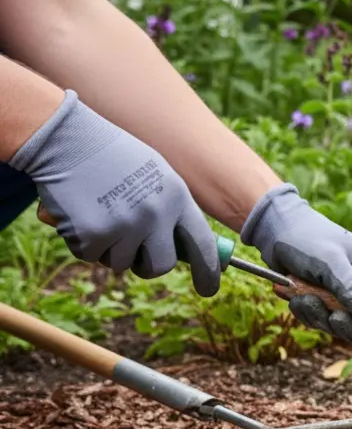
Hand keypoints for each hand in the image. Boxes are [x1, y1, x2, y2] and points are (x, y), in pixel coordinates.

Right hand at [9, 90, 219, 294]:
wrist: (65, 138)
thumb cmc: (110, 155)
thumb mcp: (154, 174)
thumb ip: (170, 208)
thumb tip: (184, 248)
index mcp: (177, 197)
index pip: (203, 244)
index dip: (208, 271)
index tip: (209, 289)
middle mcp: (156, 214)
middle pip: (161, 265)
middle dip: (147, 266)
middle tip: (134, 254)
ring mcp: (125, 226)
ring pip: (121, 263)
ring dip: (109, 248)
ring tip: (99, 213)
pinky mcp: (93, 235)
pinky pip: (90, 256)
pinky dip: (82, 241)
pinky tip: (79, 212)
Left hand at [241, 184, 351, 369]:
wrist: (276, 231)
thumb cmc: (308, 238)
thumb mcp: (330, 261)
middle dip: (351, 328)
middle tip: (332, 317)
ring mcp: (348, 297)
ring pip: (346, 328)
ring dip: (322, 318)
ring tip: (303, 296)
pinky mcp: (328, 302)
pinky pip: (324, 323)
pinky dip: (309, 315)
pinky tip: (295, 296)